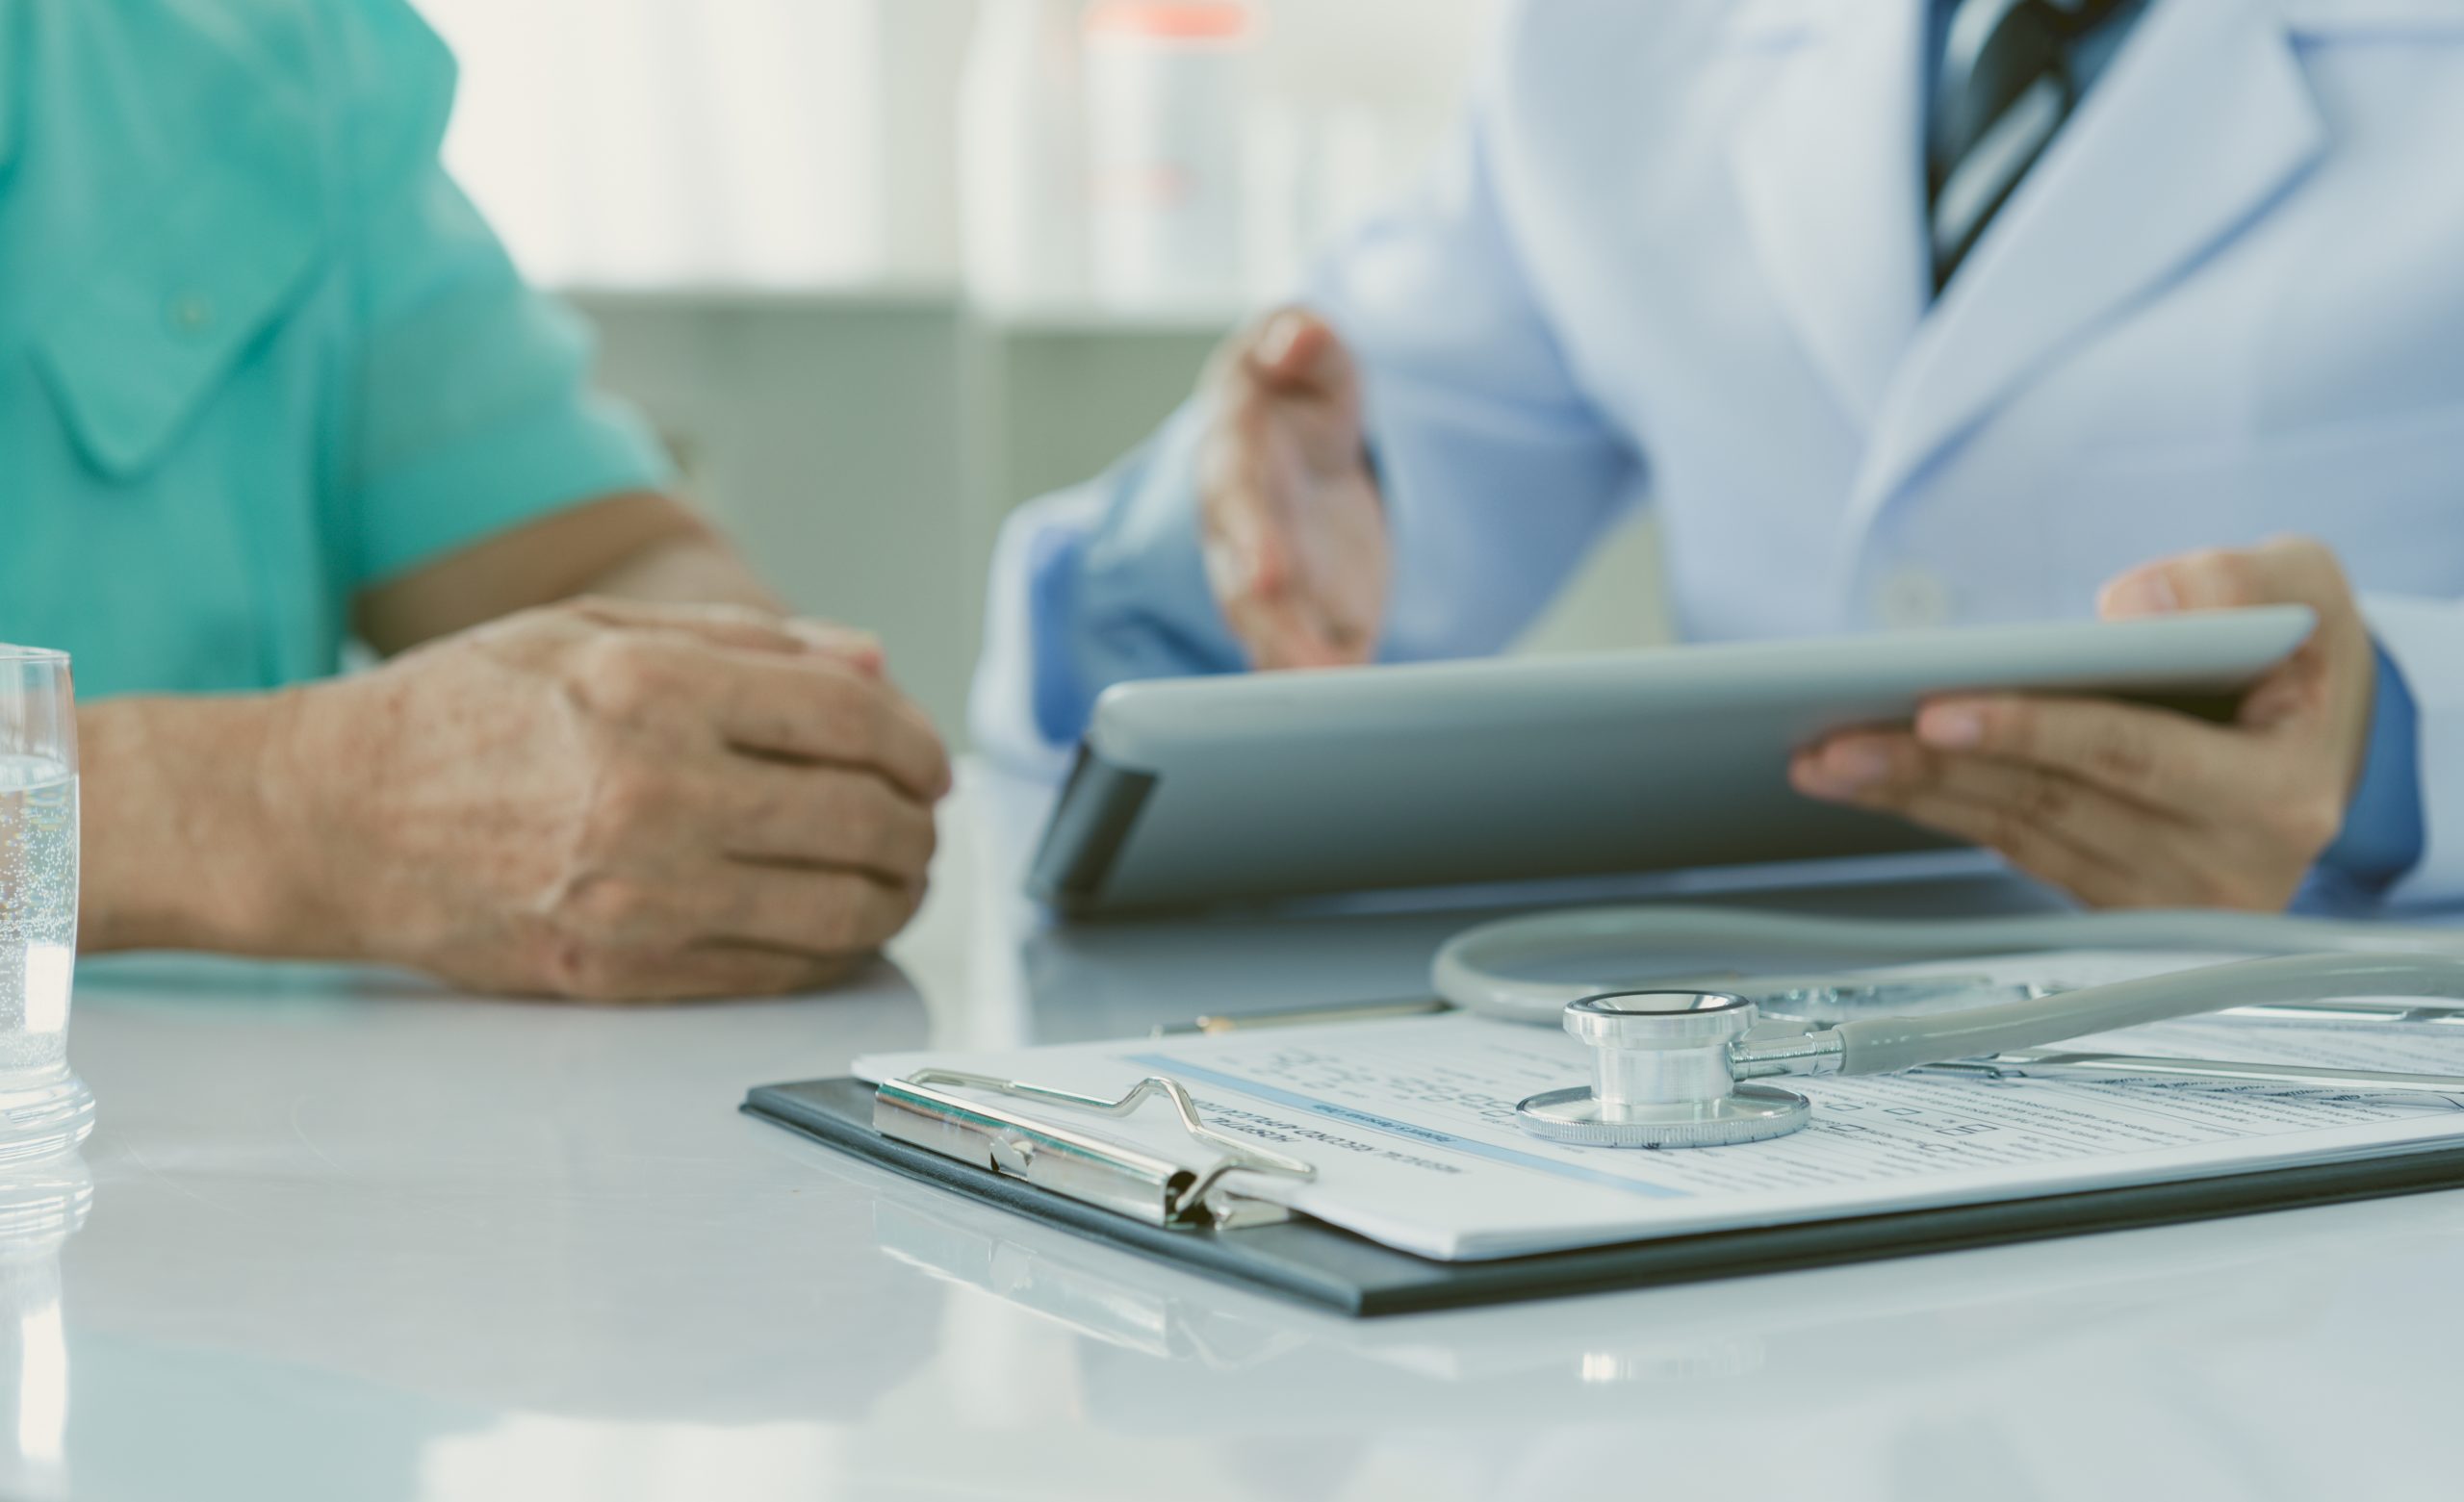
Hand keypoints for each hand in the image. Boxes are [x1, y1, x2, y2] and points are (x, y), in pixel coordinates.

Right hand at [272, 598, 951, 999]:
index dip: (916, 744)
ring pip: (836, 909)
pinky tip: (841, 926)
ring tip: (900, 876)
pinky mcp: (620, 970)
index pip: (849, 722)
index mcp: (651, 691)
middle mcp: (653, 794)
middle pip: (860, 819)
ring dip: (896, 895)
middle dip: (919, 825)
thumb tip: (873, 668)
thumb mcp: (594, 632)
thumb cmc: (460, 711)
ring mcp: (638, 894)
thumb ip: (745, 644)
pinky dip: (832, 951)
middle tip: (925, 822)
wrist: (330, 821)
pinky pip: (774, 971)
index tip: (929, 761)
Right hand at [1197, 307, 1387, 667]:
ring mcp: (1273, 589)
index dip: (1251, 541)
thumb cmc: (1291, 400)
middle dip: (1274, 631)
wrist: (1296, 449)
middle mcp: (1239, 539)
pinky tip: (1362, 712)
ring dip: (1301, 675)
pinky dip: (1336, 689)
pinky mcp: (1312, 620)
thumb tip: (1294, 336)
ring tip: (1342, 702)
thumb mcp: (1304, 353)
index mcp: (1233, 465)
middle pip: (1247, 593)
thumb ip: (1301, 341)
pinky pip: (1315, 662)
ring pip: (1273, 639)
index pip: (1236, 503)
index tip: (1269, 577)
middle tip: (1307, 672)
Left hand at [1789, 538, 2377, 909]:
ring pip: (2014, 834)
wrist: (2318, 738)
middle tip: (1835, 739)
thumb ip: (2239, 584)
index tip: (1940, 706)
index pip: (2131, 755)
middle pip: (2050, 803)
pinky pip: (2009, 849)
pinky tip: (1868, 779)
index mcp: (2278, 794)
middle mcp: (2221, 864)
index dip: (2032, 729)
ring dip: (1912, 793)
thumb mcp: (2308, 591)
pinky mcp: (2111, 900)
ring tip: (1824, 757)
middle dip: (1932, 766)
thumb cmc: (2298, 654)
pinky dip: (1936, 808)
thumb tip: (2133, 607)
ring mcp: (2163, 896)